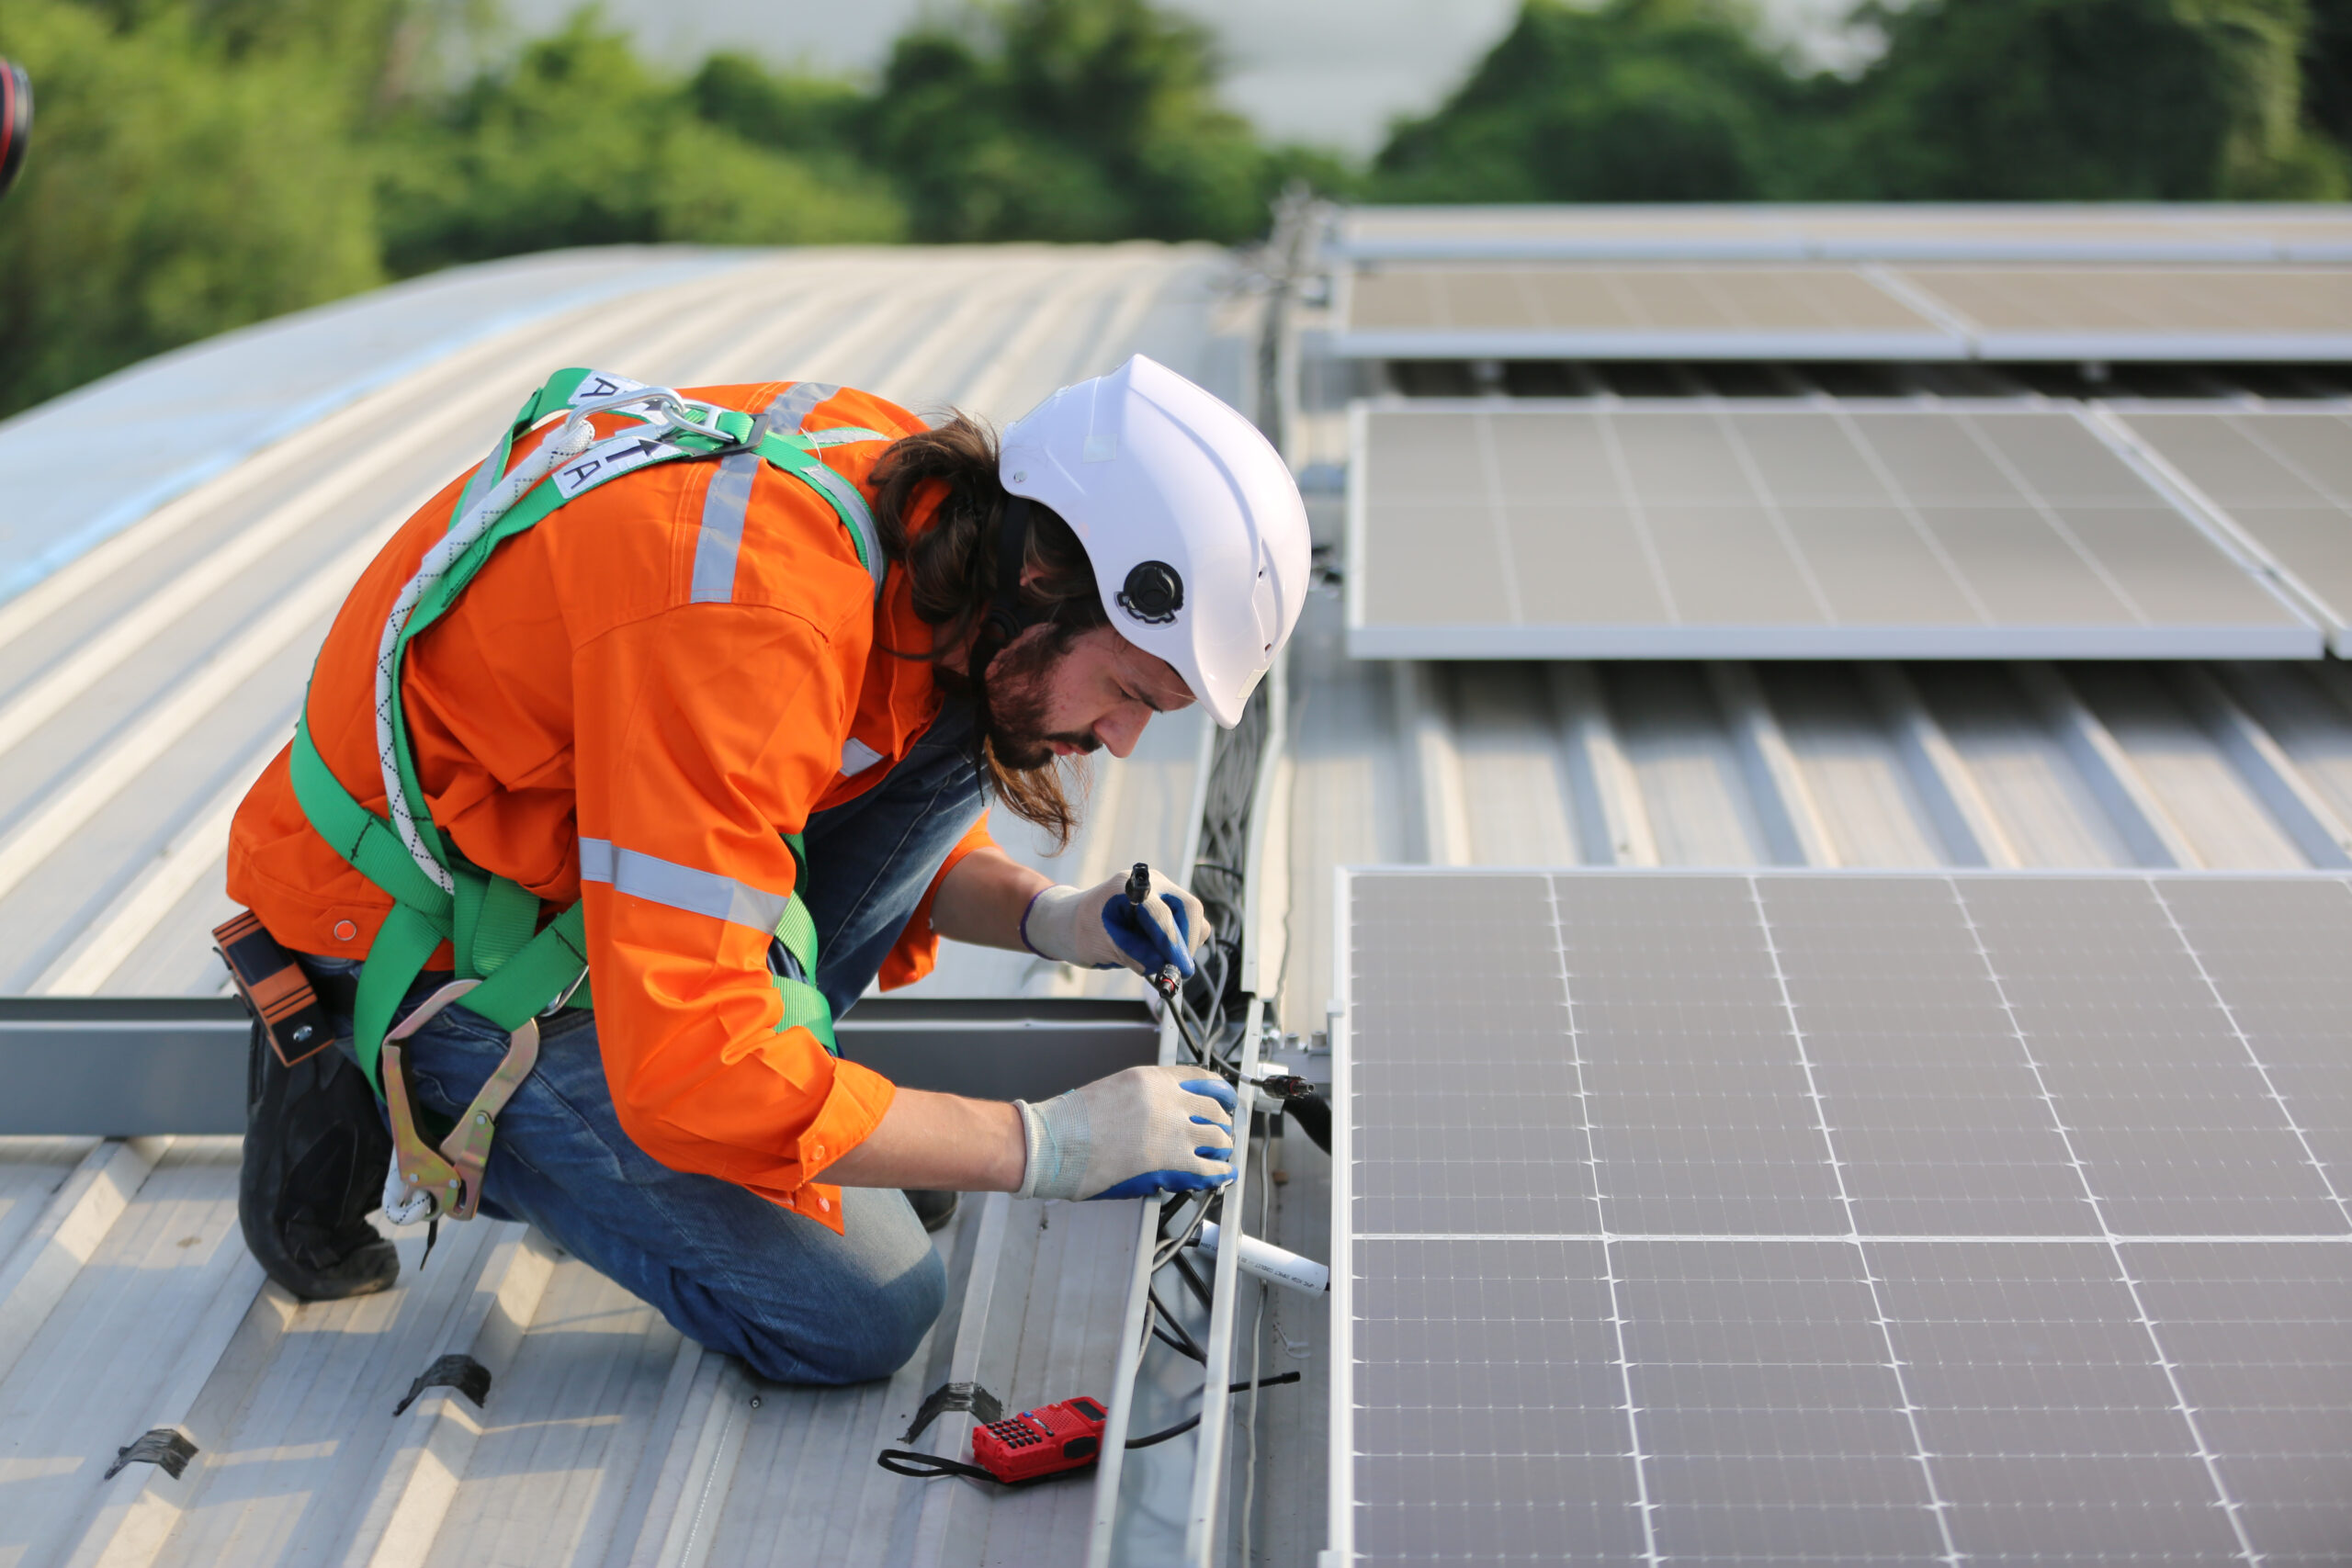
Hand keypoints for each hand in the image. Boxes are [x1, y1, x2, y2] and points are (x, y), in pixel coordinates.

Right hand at [1013, 1064, 1235, 1200]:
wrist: (1052, 1144)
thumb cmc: (1068, 1122)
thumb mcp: (1112, 1092)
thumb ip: (1142, 1099)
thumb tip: (1160, 1114)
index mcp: (1149, 1079)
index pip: (1199, 1076)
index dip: (1217, 1090)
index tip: (1221, 1097)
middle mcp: (1166, 1100)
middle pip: (1213, 1107)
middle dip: (1221, 1120)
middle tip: (1222, 1129)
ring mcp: (1171, 1130)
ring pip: (1217, 1136)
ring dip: (1222, 1145)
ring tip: (1220, 1153)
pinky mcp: (1170, 1161)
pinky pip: (1209, 1167)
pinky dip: (1219, 1172)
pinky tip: (1221, 1175)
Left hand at [1021, 868, 1208, 977]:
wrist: (1072, 922)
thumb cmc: (1083, 932)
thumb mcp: (1102, 948)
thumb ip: (1134, 955)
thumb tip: (1166, 965)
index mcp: (1125, 886)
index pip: (1159, 912)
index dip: (1171, 941)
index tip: (1178, 967)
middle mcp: (1150, 883)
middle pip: (1188, 907)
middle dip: (1187, 941)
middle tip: (1180, 969)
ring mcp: (1162, 891)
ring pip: (1193, 916)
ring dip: (1186, 943)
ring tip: (1166, 963)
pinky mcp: (1168, 904)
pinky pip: (1187, 922)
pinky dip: (1182, 941)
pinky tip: (1164, 954)